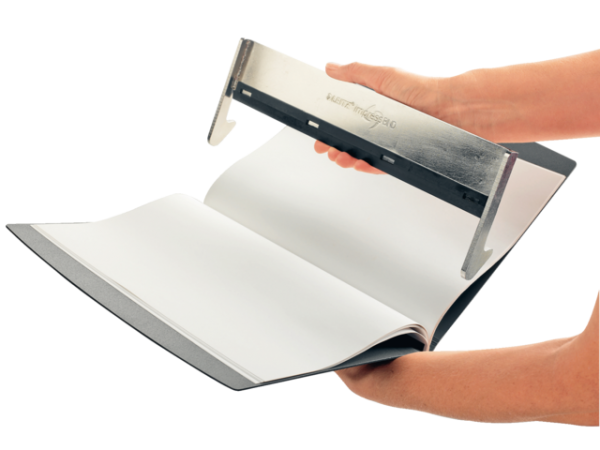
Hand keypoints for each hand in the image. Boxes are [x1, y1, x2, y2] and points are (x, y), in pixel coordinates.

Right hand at [315, 60, 454, 173]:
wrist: (451, 110)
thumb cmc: (422, 90)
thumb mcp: (382, 76)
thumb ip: (355, 73)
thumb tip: (331, 68)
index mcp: (374, 106)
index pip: (345, 119)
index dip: (330, 127)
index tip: (319, 132)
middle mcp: (381, 125)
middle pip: (350, 139)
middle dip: (334, 144)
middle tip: (324, 146)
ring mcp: (390, 142)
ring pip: (362, 153)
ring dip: (347, 156)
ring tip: (339, 156)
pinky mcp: (400, 157)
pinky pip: (380, 166)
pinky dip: (367, 166)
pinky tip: (358, 163)